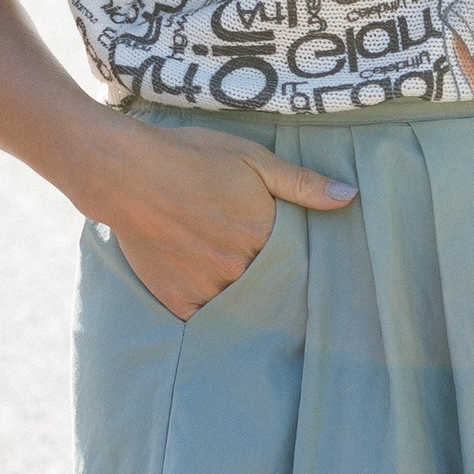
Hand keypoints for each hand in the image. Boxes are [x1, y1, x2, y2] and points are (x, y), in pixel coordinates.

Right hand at [85, 112, 352, 315]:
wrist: (123, 171)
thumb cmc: (189, 156)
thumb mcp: (251, 158)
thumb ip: (301, 184)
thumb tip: (350, 197)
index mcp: (262, 235)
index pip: (295, 263)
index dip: (295, 262)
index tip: (299, 263)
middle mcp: (238, 268)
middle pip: (267, 287)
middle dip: (269, 281)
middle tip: (260, 270)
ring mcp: (206, 288)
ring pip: (237, 304)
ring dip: (241, 297)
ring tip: (234, 281)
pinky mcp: (177, 300)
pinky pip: (203, 316)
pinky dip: (208, 308)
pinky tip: (207, 290)